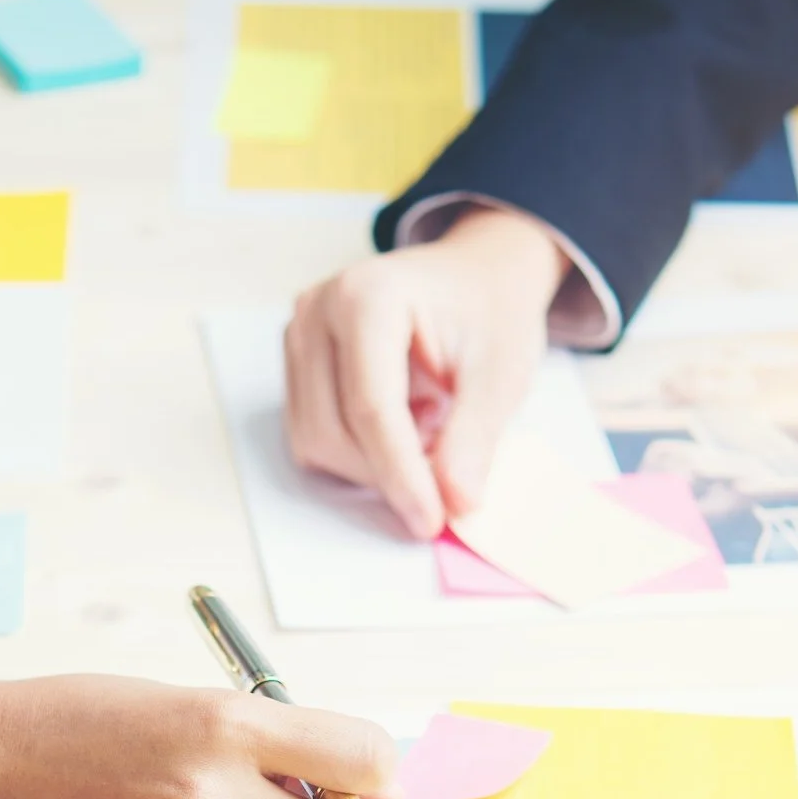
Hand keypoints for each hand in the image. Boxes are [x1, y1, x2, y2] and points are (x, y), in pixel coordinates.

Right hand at [284, 206, 569, 537]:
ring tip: (426, 425)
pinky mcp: (295, 363)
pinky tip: (400, 422)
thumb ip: (474, 438)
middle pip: (334, 430)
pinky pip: (312, 435)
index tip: (432, 521)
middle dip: (387, 472)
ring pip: (315, 440)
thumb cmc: (490, 313)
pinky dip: (357, 452)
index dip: (400, 474)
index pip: (371, 406)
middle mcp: (317, 311)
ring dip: (372, 463)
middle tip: (446, 466)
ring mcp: (298, 335)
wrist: (475, 277)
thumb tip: (455, 503)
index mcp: (369, 296)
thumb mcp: (502, 373)